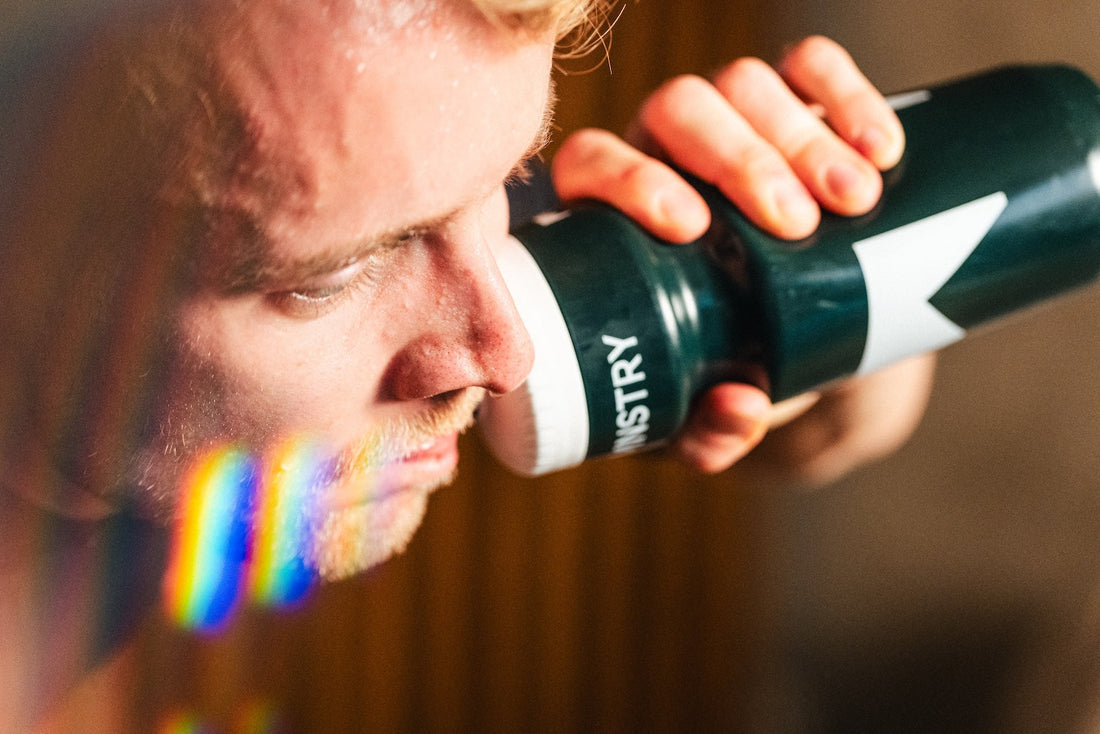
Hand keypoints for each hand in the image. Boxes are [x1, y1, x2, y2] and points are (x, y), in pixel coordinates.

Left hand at [551, 36, 933, 480]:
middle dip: (740, 159)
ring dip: (803, 133)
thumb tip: (736, 409)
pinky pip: (812, 64)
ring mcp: (732, 117)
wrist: (811, 334)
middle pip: (679, 110)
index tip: (689, 229)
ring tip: (856, 200)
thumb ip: (708, 431)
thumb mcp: (715, 408)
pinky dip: (845, 92)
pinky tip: (884, 147)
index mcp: (619, 210)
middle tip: (796, 225)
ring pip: (746, 81)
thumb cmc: (738, 364)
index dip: (627, 180)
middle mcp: (666, 150)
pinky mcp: (800, 101)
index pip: (592, 163)